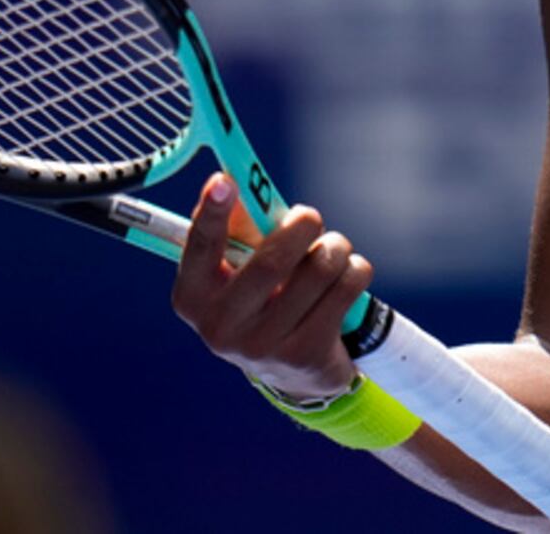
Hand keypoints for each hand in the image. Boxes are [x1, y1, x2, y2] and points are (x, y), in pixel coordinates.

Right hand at [171, 173, 375, 403]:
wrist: (293, 371)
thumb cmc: (263, 299)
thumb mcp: (241, 270)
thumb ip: (240, 230)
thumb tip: (236, 178)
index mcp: (193, 297)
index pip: (200, 248)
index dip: (210, 213)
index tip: (224, 181)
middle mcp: (220, 327)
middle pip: (273, 260)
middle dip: (303, 225)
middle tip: (310, 217)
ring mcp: (263, 346)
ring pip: (320, 267)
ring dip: (335, 247)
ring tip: (333, 252)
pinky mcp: (306, 355)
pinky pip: (347, 287)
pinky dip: (355, 270)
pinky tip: (345, 280)